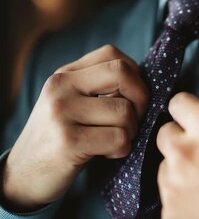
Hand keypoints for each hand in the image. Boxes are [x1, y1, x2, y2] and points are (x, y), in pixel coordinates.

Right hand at [2, 45, 147, 210]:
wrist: (24, 175)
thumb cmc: (60, 138)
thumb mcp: (72, 103)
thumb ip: (99, 87)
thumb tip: (144, 82)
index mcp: (64, 75)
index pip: (112, 54)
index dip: (135, 76)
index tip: (132, 98)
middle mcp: (60, 87)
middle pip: (122, 73)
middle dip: (141, 99)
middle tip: (134, 120)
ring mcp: (62, 112)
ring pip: (125, 112)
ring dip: (131, 132)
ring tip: (115, 141)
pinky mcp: (68, 141)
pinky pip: (119, 138)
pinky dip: (122, 149)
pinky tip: (108, 154)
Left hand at [157, 93, 198, 218]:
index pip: (178, 103)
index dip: (187, 112)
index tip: (192, 120)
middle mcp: (185, 152)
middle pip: (166, 135)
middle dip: (181, 142)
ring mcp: (173, 184)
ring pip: (166, 168)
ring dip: (181, 173)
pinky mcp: (169, 212)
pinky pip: (169, 198)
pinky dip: (183, 201)